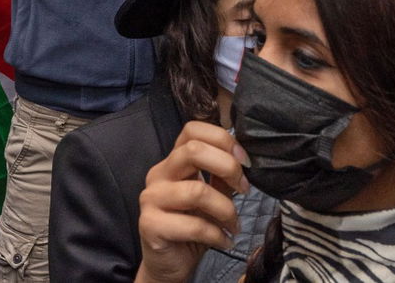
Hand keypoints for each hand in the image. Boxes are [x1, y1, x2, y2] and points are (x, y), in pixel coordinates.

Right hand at [136, 121, 250, 282]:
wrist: (169, 264)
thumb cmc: (192, 227)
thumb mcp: (213, 196)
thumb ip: (222, 176)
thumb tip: (244, 160)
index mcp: (173, 161)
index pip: (192, 129)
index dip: (223, 139)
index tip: (244, 161)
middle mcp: (158, 174)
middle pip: (193, 150)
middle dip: (228, 167)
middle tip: (244, 189)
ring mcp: (151, 198)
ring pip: (197, 191)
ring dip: (226, 210)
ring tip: (234, 225)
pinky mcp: (150, 225)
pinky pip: (193, 225)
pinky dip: (217, 235)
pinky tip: (224, 241)